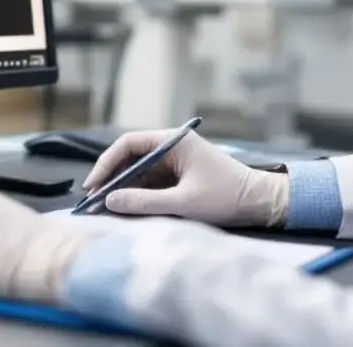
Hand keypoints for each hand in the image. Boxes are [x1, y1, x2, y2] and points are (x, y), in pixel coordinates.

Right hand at [83, 130, 288, 227]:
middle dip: (111, 179)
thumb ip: (145, 202)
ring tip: (103, 209)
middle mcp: (171, 147)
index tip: (93, 184)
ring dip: (122, 189)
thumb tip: (110, 201)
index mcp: (173, 141)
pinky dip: (135, 196)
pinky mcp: (178, 178)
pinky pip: (149, 183)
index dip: (107, 163)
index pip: (129, 143)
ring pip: (138, 172)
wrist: (260, 203)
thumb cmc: (227, 197)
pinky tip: (124, 211)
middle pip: (130, 158)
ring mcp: (174, 162)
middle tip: (92, 201)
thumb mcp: (184, 202)